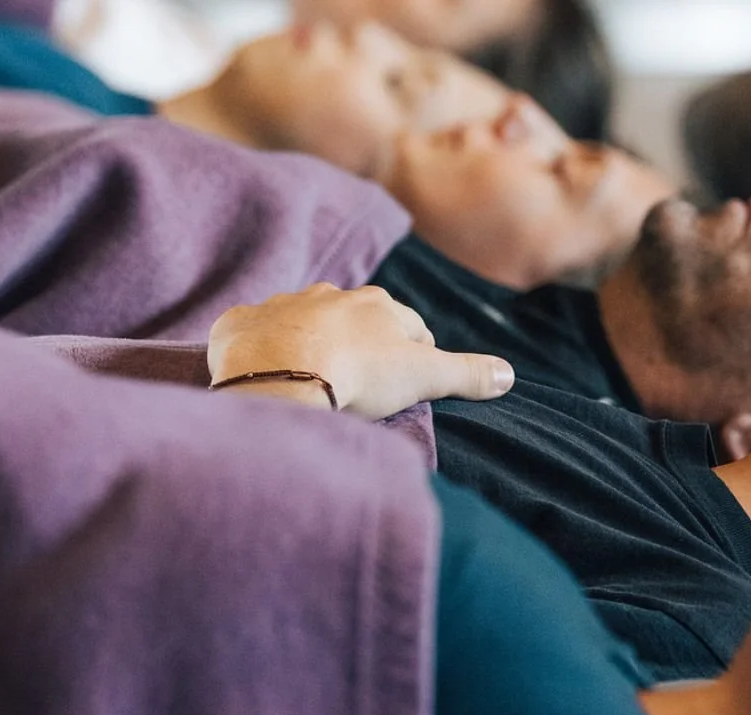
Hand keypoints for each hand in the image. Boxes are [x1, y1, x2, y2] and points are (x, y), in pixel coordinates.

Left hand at [208, 284, 514, 418]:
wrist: (280, 378)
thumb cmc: (359, 374)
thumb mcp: (425, 377)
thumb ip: (467, 374)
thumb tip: (511, 374)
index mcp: (379, 305)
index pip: (410, 326)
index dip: (416, 352)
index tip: (413, 378)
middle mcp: (331, 295)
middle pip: (356, 319)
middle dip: (362, 343)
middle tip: (363, 382)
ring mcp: (282, 307)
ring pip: (303, 322)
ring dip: (310, 344)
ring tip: (312, 380)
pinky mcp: (240, 325)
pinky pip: (251, 332)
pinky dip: (258, 348)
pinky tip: (261, 371)